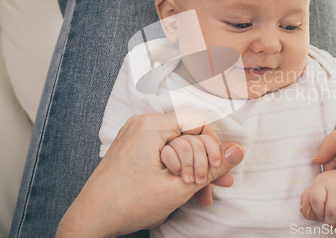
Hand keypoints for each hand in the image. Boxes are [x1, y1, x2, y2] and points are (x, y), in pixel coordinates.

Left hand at [56, 112, 244, 237]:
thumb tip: (238, 150)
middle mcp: (143, 125)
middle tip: (215, 186)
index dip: (214, 145)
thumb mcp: (179, 186)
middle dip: (204, 163)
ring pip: (179, 146)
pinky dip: (177, 169)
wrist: (90, 221)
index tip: (217, 169)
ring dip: (193, 169)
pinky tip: (187, 190)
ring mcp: (136, 137)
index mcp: (151, 126)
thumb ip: (213, 167)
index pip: (198, 121)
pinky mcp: (134, 150)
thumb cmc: (127, 203)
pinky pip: (165, 153)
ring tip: (203, 195)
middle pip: (189, 135)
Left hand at [300, 168, 335, 227]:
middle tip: (331, 222)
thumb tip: (303, 211)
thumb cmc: (330, 186)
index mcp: (322, 181)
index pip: (316, 199)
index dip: (317, 211)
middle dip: (330, 222)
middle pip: (330, 212)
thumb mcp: (316, 187)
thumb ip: (306, 199)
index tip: (321, 214)